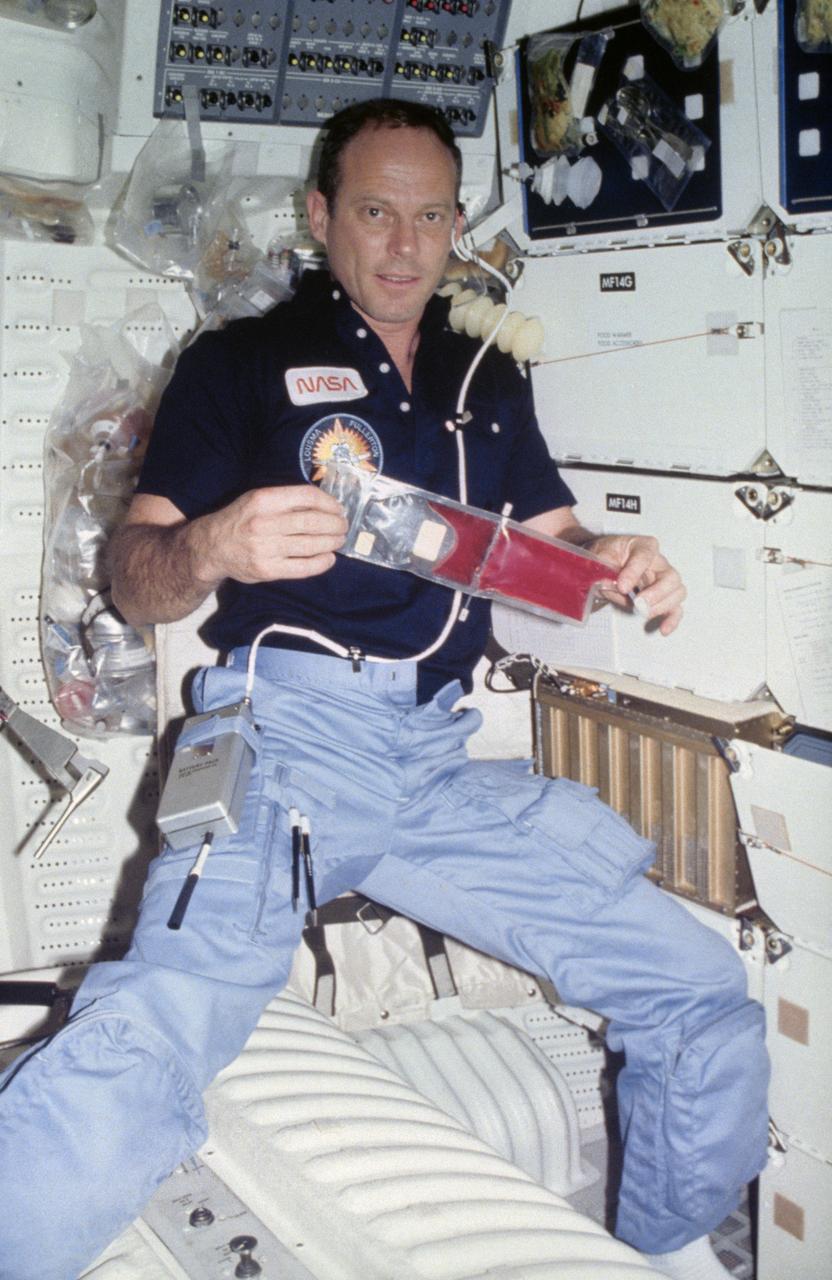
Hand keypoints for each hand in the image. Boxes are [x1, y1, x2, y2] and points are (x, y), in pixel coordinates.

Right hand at [194, 484, 347, 585]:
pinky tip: (329, 558)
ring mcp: (266, 548)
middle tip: (344, 526)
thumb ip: (286, 500)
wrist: (212, 547)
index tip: (338, 508)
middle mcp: (264, 523)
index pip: (306, 497)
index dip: (328, 502)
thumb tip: (324, 504)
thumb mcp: (257, 499)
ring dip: (332, 542)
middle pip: (312, 522)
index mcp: (263, 500)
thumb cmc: (241, 519)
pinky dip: (321, 563)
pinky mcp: (268, 570)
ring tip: (339, 540)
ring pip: (311, 545)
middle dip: (335, 524)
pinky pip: (302, 568)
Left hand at [589, 534, 685, 635]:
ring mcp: (662, 580)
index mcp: (642, 546)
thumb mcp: (598, 555)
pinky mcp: (661, 597)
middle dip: (656, 593)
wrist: (603, 563)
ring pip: (677, 592)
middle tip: (638, 603)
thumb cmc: (606, 556)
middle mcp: (657, 562)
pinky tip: (664, 628)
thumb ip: (602, 568)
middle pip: (670, 576)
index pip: (645, 555)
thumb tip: (607, 583)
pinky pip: (674, 608)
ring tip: (643, 612)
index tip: (622, 586)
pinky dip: (671, 619)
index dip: (634, 572)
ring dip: (662, 606)